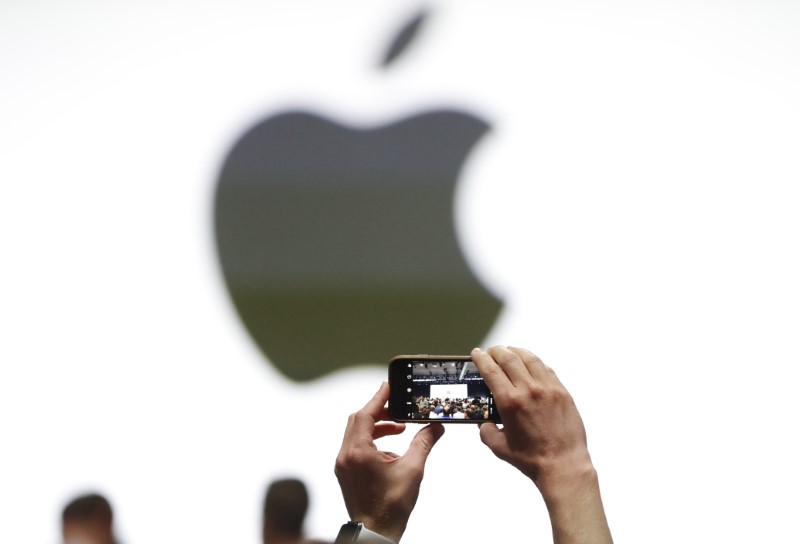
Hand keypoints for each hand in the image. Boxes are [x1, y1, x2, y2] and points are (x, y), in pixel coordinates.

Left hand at [335, 382, 443, 542]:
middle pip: (358, 420)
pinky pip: (356, 447)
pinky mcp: (346, 473)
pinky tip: (391, 451)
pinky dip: (372, 442)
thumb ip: (423, 443)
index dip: (379, 398)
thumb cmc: (391, 507)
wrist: (375, 534)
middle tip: (398, 406)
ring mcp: (343, 465)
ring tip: (399, 429)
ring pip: (357, 433)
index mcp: (358, 452)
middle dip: (379, 411)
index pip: (366, 413)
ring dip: (377, 427)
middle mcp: (346, 455)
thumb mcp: (413, 471)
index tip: (389, 386)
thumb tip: (436, 426)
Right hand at [472, 346, 611, 543]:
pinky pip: (546, 369)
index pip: (491, 370)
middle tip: (491, 351)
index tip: (477, 353)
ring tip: (510, 351)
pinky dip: (535, 362)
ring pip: (529, 358)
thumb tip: (484, 423)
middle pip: (508, 358)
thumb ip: (487, 431)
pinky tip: (530, 364)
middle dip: (496, 351)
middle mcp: (528, 390)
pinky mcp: (562, 392)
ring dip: (516, 351)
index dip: (481, 358)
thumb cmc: (532, 459)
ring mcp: (548, 388)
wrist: (563, 465)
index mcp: (509, 401)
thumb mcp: (499, 447)